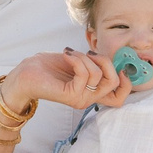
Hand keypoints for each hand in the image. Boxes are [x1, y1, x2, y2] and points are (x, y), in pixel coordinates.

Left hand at [1, 49, 130, 117]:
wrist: (27, 73)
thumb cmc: (50, 66)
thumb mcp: (79, 62)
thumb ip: (95, 64)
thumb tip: (109, 58)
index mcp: (92, 92)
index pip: (120, 97)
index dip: (126, 82)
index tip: (115, 65)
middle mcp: (89, 99)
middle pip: (115, 83)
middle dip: (105, 61)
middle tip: (88, 53)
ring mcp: (81, 99)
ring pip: (99, 75)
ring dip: (85, 57)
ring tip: (71, 54)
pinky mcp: (70, 95)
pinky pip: (84, 74)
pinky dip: (76, 59)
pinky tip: (66, 55)